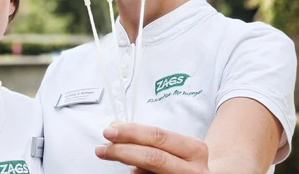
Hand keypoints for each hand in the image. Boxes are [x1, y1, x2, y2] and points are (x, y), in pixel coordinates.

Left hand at [95, 123, 209, 173]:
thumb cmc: (184, 160)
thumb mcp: (176, 147)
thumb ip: (150, 139)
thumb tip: (117, 129)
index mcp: (195, 149)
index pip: (158, 136)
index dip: (131, 132)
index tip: (109, 131)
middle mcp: (195, 170)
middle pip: (153, 157)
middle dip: (123, 150)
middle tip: (102, 148)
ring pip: (147, 173)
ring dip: (127, 164)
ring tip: (111, 155)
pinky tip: (133, 170)